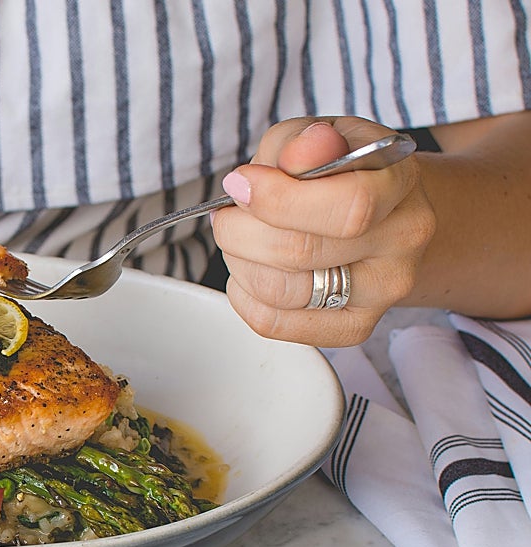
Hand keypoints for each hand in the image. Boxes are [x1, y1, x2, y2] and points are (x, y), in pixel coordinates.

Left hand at [212, 117, 434, 346]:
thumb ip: (302, 142)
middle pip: (301, 253)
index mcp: (399, 183)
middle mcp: (401, 241)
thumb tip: (300, 155)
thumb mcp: (319, 136)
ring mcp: (382, 291)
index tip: (241, 184)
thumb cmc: (339, 170)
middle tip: (229, 214)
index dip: (279, 199)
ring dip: (239, 262)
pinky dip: (243, 295)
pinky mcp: (353, 327)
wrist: (379, 213)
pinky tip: (250, 269)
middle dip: (241, 231)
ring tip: (240, 239)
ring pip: (282, 292)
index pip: (348, 206)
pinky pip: (274, 322)